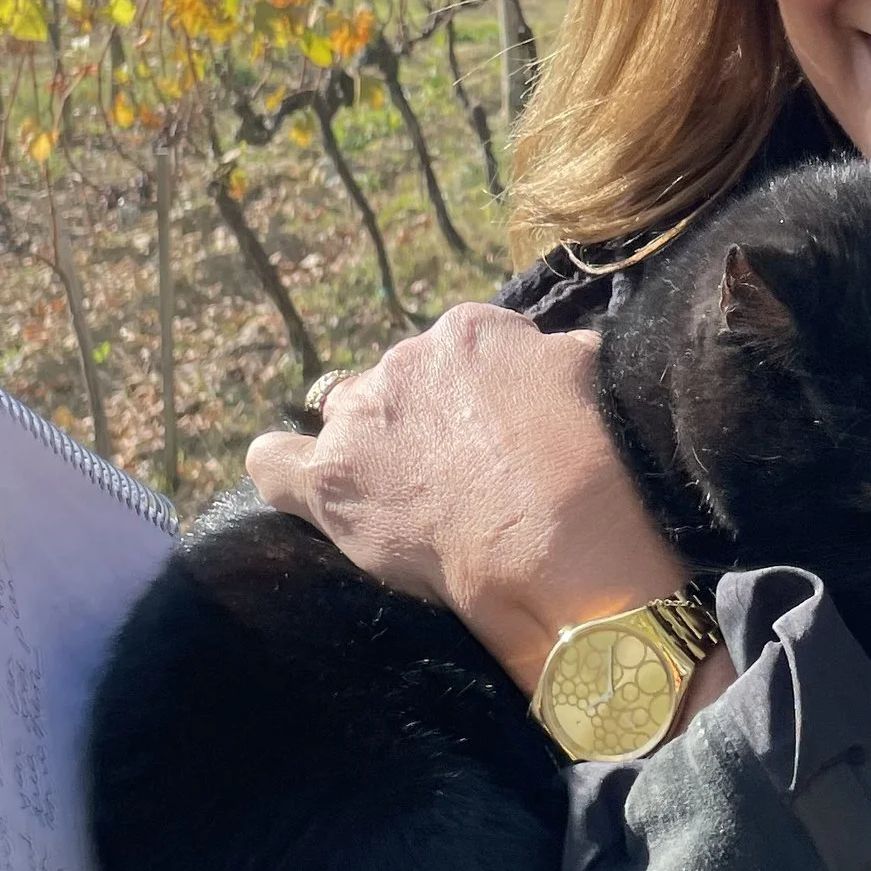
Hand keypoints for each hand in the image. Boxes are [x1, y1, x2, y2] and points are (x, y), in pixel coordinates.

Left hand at [245, 305, 686, 687]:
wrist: (561, 539)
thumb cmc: (596, 465)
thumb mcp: (591, 375)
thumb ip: (553, 360)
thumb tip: (553, 359)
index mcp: (471, 332)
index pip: (451, 355)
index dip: (465, 401)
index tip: (486, 439)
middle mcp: (408, 359)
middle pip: (395, 386)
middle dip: (417, 425)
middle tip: (454, 478)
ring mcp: (364, 416)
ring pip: (342, 418)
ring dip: (367, 451)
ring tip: (401, 500)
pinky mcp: (330, 477)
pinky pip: (274, 463)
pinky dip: (285, 474)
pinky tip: (300, 493)